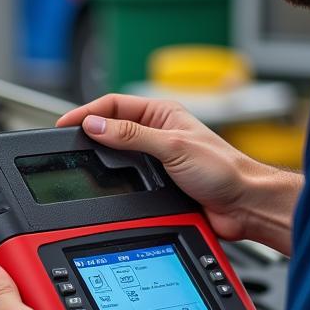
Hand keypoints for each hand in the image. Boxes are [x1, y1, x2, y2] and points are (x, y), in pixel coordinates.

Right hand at [58, 94, 268, 242]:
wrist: (243, 204)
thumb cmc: (224, 169)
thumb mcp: (173, 146)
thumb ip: (132, 135)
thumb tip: (96, 125)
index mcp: (162, 113)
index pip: (114, 105)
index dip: (88, 112)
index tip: (65, 124)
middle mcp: (157, 132)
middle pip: (111, 128)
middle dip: (90, 133)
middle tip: (66, 143)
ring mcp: (156, 159)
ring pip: (117, 155)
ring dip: (102, 158)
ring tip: (80, 160)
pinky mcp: (157, 183)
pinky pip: (127, 178)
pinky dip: (114, 180)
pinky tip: (105, 183)